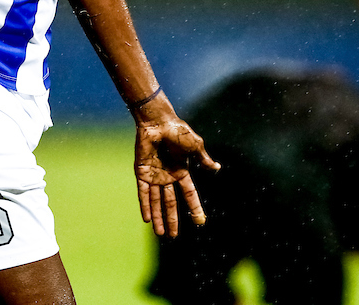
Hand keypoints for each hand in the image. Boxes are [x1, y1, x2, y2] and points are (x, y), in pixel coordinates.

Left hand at [133, 115, 219, 236]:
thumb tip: (216, 167)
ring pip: (156, 202)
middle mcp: (167, 177)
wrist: (157, 122)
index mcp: (181, 171)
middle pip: (171, 203)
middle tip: (173, 236)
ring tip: (160, 234)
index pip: (189, 194)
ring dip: (158, 217)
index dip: (195, 208)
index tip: (200, 222)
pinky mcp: (141, 173)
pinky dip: (145, 206)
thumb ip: (203, 159)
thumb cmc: (178, 131)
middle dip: (172, 219)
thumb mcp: (194, 146)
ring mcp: (154, 176)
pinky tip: (147, 219)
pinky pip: (143, 193)